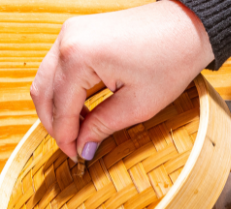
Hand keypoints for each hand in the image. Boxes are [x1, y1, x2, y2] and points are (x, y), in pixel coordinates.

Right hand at [30, 1, 213, 160]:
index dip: (65, 137)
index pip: (61, 106)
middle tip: (74, 148)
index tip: (76, 157)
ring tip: (80, 131)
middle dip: (55, 124)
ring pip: (47, 78)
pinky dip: (65, 90)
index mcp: (78, 56)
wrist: (186, 28)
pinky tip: (84, 110)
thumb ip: (102, 126)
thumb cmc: (170, 62)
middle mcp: (66, 39)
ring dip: (58, 108)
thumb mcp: (138, 105)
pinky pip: (59, 66)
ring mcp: (70, 32)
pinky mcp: (79, 32)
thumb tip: (82, 148)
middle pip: (43, 91)